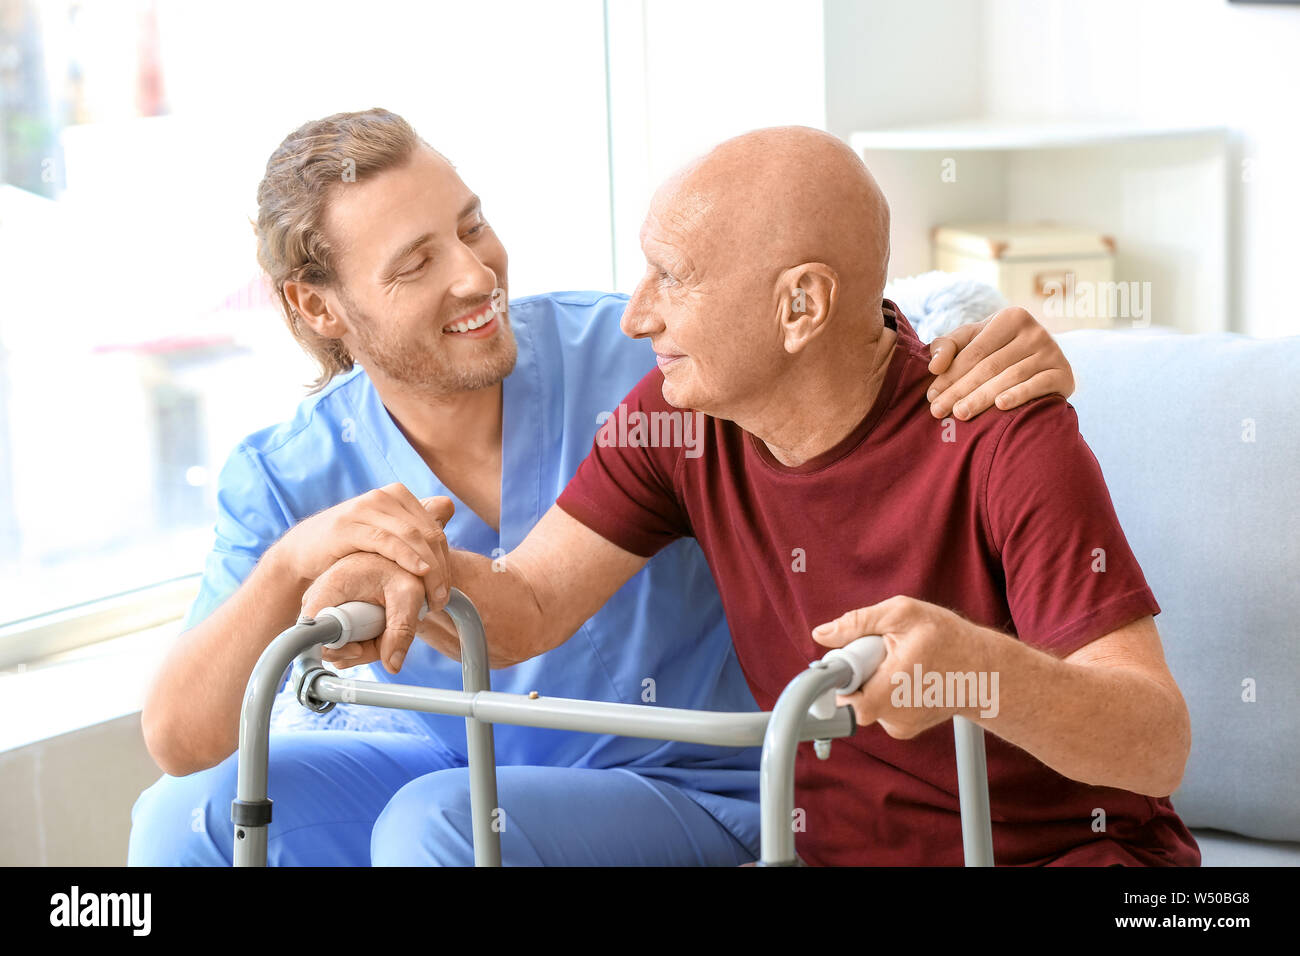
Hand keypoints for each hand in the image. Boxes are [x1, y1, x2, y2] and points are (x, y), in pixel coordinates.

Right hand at [273, 484, 454, 614]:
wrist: (302, 552)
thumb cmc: (349, 547)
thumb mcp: (385, 534)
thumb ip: (415, 522)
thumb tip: (449, 506)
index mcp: (398, 495)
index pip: (436, 527)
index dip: (446, 558)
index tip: (446, 589)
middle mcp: (384, 496)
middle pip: (428, 532)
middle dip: (441, 568)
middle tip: (442, 598)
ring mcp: (366, 507)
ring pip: (412, 536)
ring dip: (430, 569)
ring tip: (434, 596)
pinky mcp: (349, 525)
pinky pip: (387, 541)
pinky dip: (407, 558)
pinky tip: (419, 574)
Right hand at [301, 551, 439, 674]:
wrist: (395, 555)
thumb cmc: (400, 567)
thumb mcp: (408, 595)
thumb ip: (401, 631)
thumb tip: (392, 666)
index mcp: (330, 587)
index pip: (313, 632)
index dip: (336, 648)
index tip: (360, 648)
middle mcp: (318, 596)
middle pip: (325, 644)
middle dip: (358, 649)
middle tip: (384, 634)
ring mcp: (320, 605)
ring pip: (333, 646)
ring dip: (362, 646)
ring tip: (383, 625)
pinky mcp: (327, 613)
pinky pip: (338, 639)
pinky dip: (359, 641)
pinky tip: (375, 626)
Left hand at [811, 596, 992, 738]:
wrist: (986, 671)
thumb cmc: (949, 639)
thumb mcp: (903, 614)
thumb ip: (857, 622)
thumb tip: (821, 633)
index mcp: (890, 692)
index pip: (841, 698)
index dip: (836, 675)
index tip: (848, 658)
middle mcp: (893, 718)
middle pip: (851, 694)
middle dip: (859, 670)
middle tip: (882, 651)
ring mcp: (899, 727)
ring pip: (865, 699)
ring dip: (874, 678)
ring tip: (901, 662)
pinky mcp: (904, 729)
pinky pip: (879, 705)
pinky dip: (885, 688)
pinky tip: (908, 675)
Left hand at [925, 306, 1074, 420]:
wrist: (1041, 366)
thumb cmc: (997, 351)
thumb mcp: (971, 341)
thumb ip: (947, 347)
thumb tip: (934, 366)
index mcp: (1011, 317)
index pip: (974, 351)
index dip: (950, 374)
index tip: (930, 396)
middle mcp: (1035, 331)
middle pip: (989, 366)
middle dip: (960, 390)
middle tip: (938, 411)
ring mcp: (1052, 352)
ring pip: (1010, 377)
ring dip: (982, 397)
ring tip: (959, 414)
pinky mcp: (1063, 373)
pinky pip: (1038, 385)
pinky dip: (1019, 395)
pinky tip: (1000, 406)